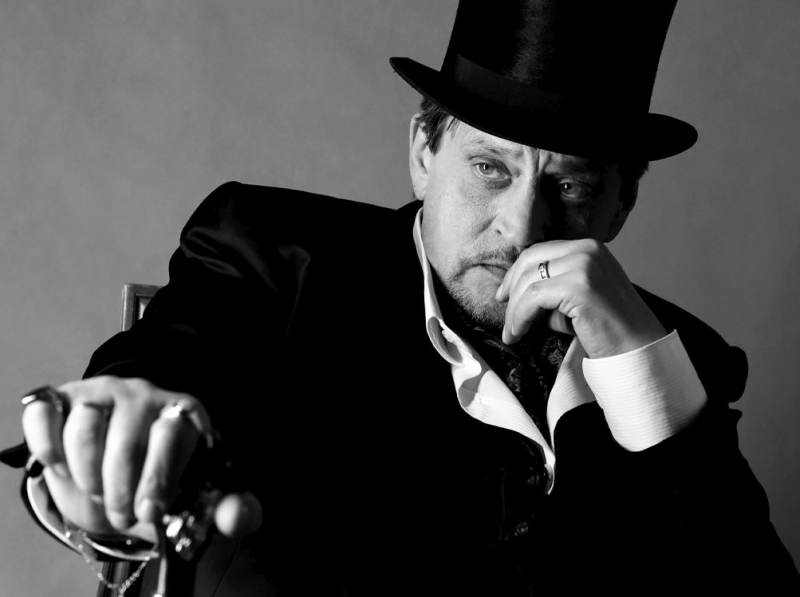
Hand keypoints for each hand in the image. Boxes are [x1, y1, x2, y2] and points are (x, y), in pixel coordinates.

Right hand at [21, 376, 261, 542]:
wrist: (115, 461)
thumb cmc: (159, 477)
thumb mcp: (197, 492)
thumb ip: (228, 509)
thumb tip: (239, 518)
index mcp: (183, 413)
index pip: (172, 436)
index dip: (158, 479)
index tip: (150, 513)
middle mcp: (143, 395)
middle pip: (127, 439)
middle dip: (121, 489)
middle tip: (121, 515)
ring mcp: (100, 393)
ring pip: (85, 427)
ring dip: (87, 473)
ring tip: (96, 490)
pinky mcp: (61, 399)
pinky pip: (45, 417)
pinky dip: (48, 448)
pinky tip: (61, 467)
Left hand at [495, 239, 666, 358]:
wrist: (638, 350)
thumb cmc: (607, 329)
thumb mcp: (576, 298)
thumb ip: (551, 288)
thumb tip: (514, 293)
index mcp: (588, 247)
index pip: (539, 251)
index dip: (516, 274)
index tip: (505, 296)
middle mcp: (587, 249)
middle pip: (529, 260)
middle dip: (510, 289)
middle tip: (504, 316)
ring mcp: (585, 265)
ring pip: (528, 281)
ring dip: (513, 310)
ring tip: (512, 333)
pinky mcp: (580, 286)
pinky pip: (533, 298)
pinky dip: (519, 317)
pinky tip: (517, 334)